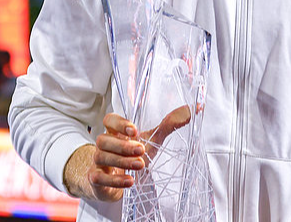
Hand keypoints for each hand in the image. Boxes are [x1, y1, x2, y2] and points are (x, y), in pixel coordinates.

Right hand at [64, 108, 191, 202]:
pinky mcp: (96, 179)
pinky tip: (130, 181)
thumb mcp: (152, 139)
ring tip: (140, 165)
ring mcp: (97, 162)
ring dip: (121, 161)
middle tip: (141, 150)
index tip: (134, 130)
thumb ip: (170, 124)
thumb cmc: (133, 155)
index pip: (109, 120)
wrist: (114, 181)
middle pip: (103, 139)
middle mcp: (103, 144)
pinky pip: (99, 178)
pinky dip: (115, 180)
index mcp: (115, 131)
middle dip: (122, 145)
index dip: (119, 123)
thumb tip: (193, 108)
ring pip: (101, 157)